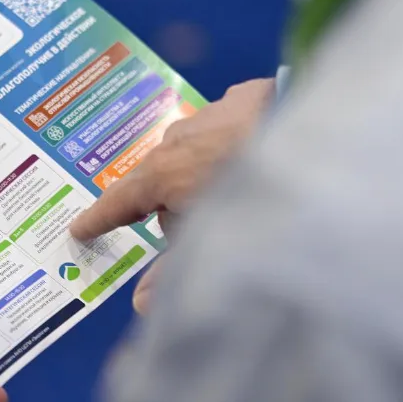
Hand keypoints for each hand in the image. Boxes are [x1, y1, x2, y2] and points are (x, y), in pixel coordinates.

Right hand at [69, 78, 275, 312]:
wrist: (322, 134)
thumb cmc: (261, 198)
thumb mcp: (214, 243)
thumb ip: (175, 273)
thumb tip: (142, 305)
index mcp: (162, 174)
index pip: (118, 202)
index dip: (98, 219)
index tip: (80, 230)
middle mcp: (177, 140)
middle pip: (163, 183)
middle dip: (176, 208)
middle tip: (206, 231)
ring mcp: (211, 113)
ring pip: (197, 153)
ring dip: (209, 172)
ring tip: (246, 191)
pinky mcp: (248, 96)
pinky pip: (230, 125)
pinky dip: (239, 142)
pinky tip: (264, 152)